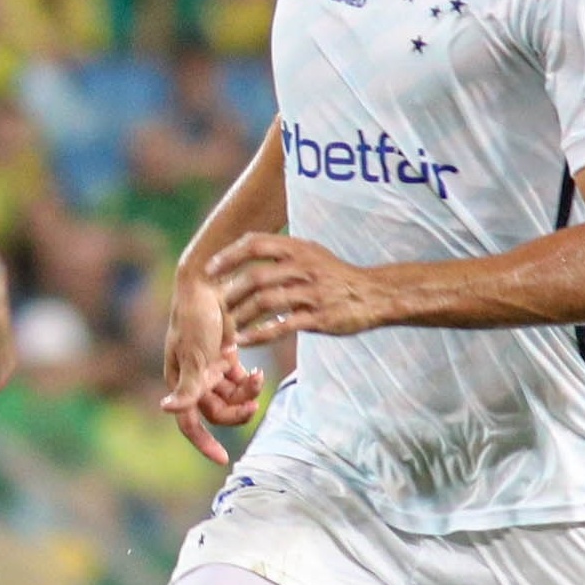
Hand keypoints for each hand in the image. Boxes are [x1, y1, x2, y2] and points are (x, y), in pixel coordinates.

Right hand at [159, 268, 260, 462]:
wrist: (208, 283)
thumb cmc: (195, 317)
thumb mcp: (195, 354)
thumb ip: (188, 386)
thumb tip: (168, 410)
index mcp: (179, 382)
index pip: (189, 423)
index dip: (204, 443)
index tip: (222, 460)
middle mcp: (192, 379)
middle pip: (216, 412)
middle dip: (236, 412)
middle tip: (254, 405)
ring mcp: (209, 369)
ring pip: (231, 398)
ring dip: (246, 395)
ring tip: (258, 380)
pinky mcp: (224, 357)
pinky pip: (239, 381)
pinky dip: (249, 381)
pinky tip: (256, 373)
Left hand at [206, 233, 396, 346]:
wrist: (374, 294)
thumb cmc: (335, 275)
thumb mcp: (311, 254)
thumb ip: (281, 251)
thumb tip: (245, 246)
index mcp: (298, 248)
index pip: (255, 244)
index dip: (229, 255)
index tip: (210, 270)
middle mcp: (304, 266)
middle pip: (256, 276)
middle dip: (231, 293)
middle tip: (215, 308)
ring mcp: (312, 292)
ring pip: (267, 301)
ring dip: (242, 316)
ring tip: (227, 328)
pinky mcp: (319, 316)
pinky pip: (283, 325)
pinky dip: (260, 334)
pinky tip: (245, 340)